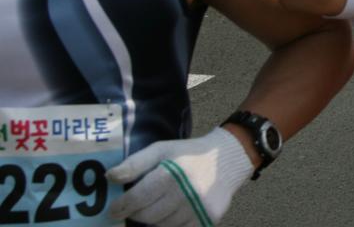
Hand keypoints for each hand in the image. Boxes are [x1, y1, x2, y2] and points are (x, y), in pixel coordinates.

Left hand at [108, 127, 252, 225]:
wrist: (227, 159)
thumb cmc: (188, 154)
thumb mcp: (161, 150)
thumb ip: (135, 163)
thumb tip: (109, 177)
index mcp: (171, 174)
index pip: (136, 199)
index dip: (121, 207)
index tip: (113, 210)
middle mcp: (185, 193)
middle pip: (147, 217)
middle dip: (136, 214)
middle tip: (134, 209)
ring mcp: (197, 208)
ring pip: (162, 226)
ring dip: (154, 219)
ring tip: (157, 206)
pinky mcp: (208, 219)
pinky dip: (171, 224)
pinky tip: (172, 212)